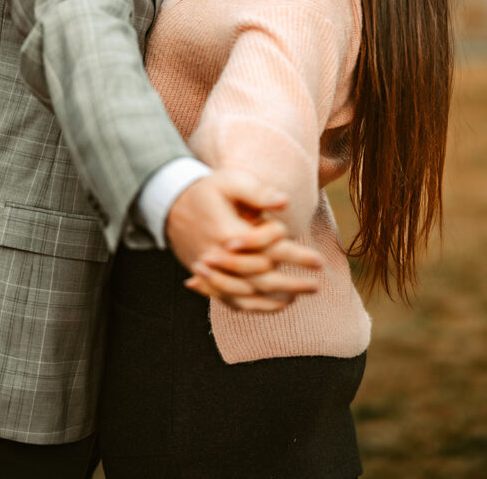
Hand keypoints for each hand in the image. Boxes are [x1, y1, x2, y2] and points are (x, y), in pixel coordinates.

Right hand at [165, 169, 322, 310]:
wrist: (169, 203)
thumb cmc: (205, 189)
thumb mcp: (230, 181)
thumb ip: (258, 192)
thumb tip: (284, 202)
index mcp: (228, 234)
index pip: (268, 250)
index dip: (294, 254)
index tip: (317, 259)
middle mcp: (219, 258)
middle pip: (261, 278)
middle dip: (292, 283)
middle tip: (317, 284)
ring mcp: (211, 271)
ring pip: (247, 294)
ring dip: (275, 298)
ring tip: (299, 296)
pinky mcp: (206, 277)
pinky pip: (232, 300)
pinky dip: (254, 306)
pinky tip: (273, 304)